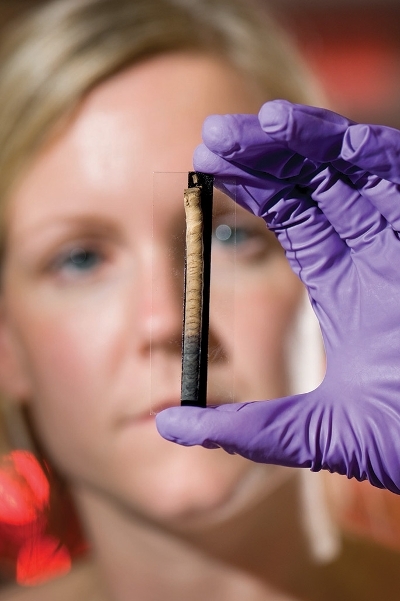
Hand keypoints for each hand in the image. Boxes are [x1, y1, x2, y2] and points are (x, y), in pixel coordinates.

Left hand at [156, 100, 399, 493]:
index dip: (252, 187)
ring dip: (313, 142)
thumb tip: (169, 423)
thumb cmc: (398, 444)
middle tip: (214, 136)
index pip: (293, 217)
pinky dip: (378, 157)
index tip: (204, 165)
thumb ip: (244, 426)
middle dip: (268, 155)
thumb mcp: (311, 433)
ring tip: (262, 123)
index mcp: (343, 286)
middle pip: (316, 184)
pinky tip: (338, 141)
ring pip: (357, 171)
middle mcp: (372, 256)